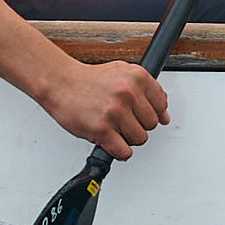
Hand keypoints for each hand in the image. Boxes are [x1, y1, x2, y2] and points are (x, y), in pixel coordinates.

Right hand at [39, 60, 169, 160]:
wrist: (60, 83)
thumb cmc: (89, 80)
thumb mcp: (123, 74)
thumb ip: (147, 92)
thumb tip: (164, 116)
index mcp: (137, 77)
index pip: (161, 103)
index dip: (153, 112)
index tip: (144, 114)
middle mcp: (128, 93)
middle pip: (151, 123)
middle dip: (139, 125)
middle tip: (125, 121)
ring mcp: (115, 112)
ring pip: (140, 138)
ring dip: (129, 138)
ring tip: (116, 129)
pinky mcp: (101, 129)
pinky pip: (123, 151)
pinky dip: (120, 151)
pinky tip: (112, 142)